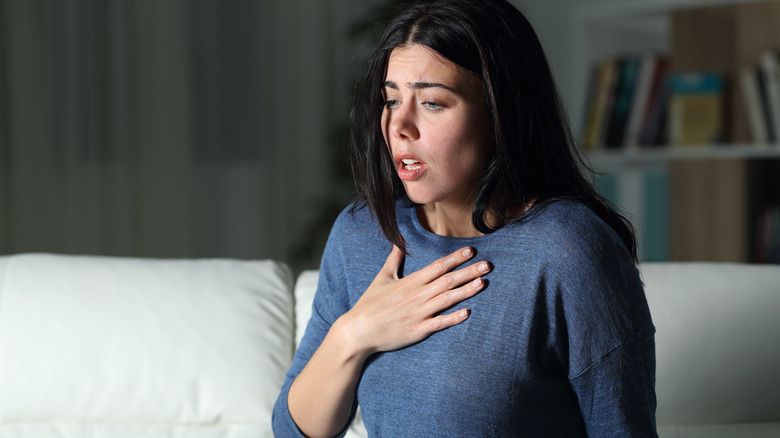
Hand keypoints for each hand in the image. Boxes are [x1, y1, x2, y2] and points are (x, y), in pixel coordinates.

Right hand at [338, 246, 489, 355]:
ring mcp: (418, 314)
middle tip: (487, 265)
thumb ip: (393, 260)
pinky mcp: (418, 330)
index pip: (437, 267)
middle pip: (447, 281)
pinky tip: (467, 313)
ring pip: (447, 300)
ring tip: (482, 283)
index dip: (455, 258)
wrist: (358, 331)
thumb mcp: (381, 278)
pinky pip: (439, 323)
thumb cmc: (369, 304)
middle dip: (468, 272)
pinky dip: (453, 318)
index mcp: (409, 282)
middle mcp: (416, 296)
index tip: (471, 251)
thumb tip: (399, 243)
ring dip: (466, 291)